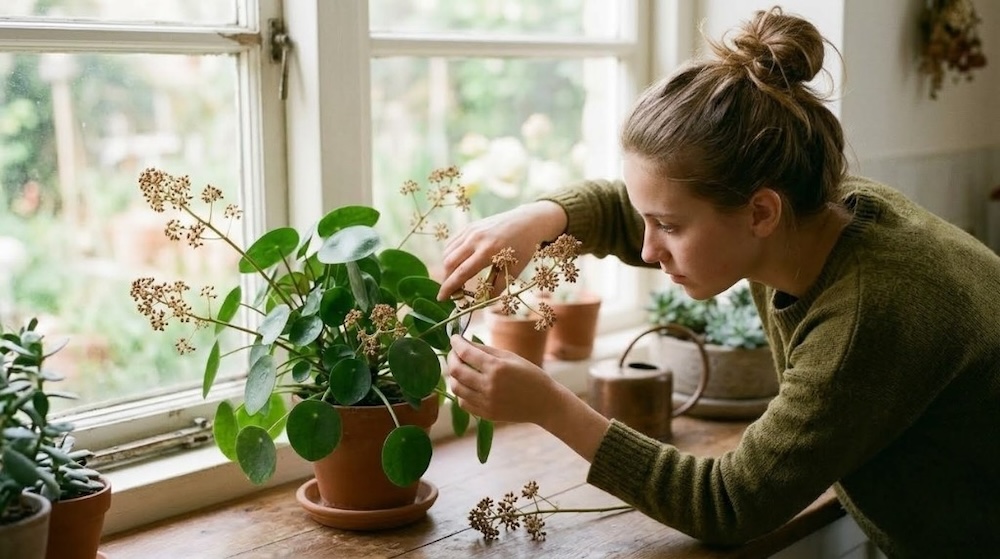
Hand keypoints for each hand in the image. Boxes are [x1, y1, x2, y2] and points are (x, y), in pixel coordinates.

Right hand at [436, 200, 566, 300]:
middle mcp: (476, 239)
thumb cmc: (523, 249)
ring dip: (447, 268)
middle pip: (450, 263)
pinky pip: (452, 243)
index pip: (462, 273)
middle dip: (446, 279)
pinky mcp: (469, 226)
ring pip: (448, 252)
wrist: (528, 222)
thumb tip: (480, 304)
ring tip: (455, 279)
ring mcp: (471, 231)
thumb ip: (496, 287)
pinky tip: (456, 264)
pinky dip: (450, 255)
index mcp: (488, 251)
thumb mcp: (513, 271)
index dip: (450, 287)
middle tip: (450, 291)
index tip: (442, 298)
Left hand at [447, 334, 558, 424]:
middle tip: (454, 352)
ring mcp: (487, 402)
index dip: (456, 343)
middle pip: (456, 370)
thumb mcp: (511, 356)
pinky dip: (461, 392)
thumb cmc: (530, 375)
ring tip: (460, 369)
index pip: (466, 352)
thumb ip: (486, 350)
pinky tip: (467, 385)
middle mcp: (489, 385)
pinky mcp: (486, 414)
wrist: (545, 403)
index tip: (454, 338)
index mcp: (497, 367)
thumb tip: (464, 342)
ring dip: (453, 376)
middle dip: (451, 358)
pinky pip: (463, 402)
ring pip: (456, 388)